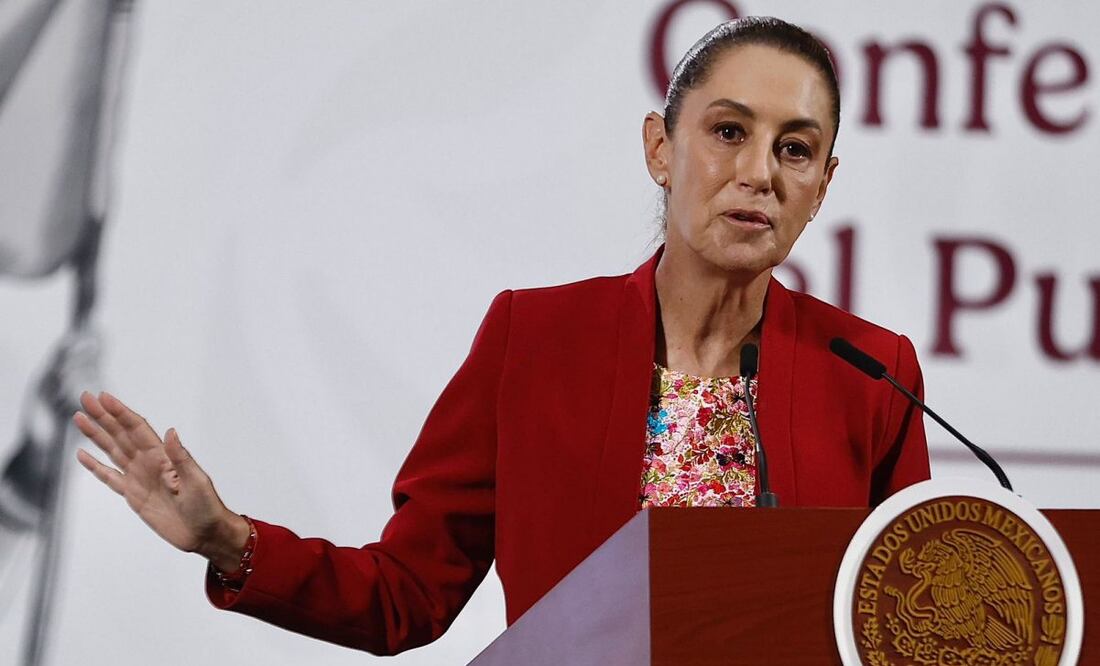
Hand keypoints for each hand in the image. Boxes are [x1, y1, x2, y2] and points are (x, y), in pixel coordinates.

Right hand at [73, 391, 249, 570]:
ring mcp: (139, 478)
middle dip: (103, 416)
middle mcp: (149, 463)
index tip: (104, 397)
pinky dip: (96, 467)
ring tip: (80, 418)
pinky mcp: (133, 495)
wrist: (204, 534)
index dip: (121, 412)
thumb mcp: (197, 481)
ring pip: (112, 451)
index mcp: (163, 456)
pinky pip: (110, 477)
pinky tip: (83, 454)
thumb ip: (181, 458)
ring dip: (96, 435)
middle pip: (121, 434)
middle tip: (85, 398)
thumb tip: (171, 432)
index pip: (137, 428)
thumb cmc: (206, 507)